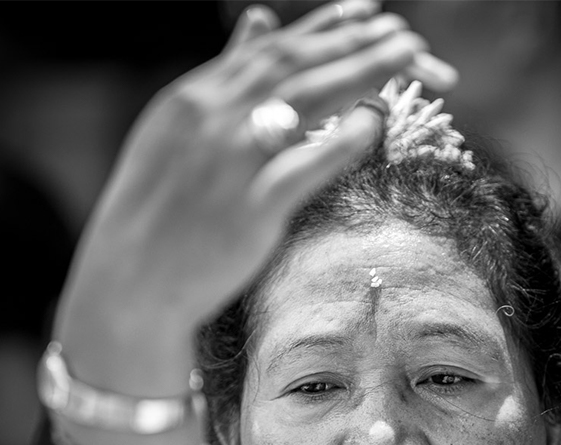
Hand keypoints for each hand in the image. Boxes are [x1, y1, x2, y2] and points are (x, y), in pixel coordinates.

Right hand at [58, 1, 456, 365]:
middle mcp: (209, 116)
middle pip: (295, 65)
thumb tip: (260, 18)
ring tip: (408, 56)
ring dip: (362, 71)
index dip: (325, 26)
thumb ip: (227, 76)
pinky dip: (343, 139)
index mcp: (193, 97)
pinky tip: (376, 122)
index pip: (270, 50)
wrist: (130, 280)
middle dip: (354, 42)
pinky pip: (305, 165)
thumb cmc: (161, 210)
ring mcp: (228, 159)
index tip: (370, 10)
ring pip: (305, 99)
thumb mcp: (182, 130)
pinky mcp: (249, 206)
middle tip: (404, 30)